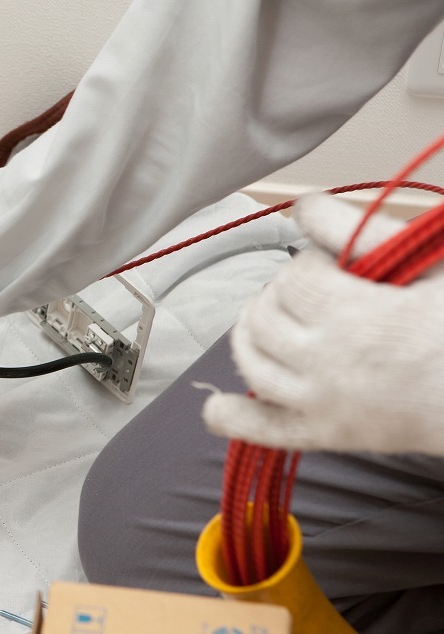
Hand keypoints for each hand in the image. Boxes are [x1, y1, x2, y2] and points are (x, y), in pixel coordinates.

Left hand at [203, 193, 443, 454]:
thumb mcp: (428, 264)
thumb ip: (358, 230)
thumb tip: (301, 205)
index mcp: (356, 319)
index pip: (295, 278)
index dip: (311, 261)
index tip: (336, 262)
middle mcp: (327, 365)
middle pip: (263, 316)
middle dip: (280, 293)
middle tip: (315, 289)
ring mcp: (322, 405)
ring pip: (251, 361)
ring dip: (252, 333)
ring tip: (279, 319)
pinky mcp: (328, 435)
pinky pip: (262, 431)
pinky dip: (233, 416)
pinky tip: (217, 405)